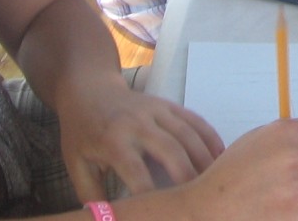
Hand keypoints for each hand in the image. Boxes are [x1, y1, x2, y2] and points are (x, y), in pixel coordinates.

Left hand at [58, 87, 224, 200]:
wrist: (89, 90)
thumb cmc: (82, 132)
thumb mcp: (76, 164)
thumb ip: (90, 194)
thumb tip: (107, 220)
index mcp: (112, 140)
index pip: (135, 170)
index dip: (150, 193)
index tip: (162, 211)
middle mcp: (137, 122)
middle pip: (169, 150)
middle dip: (187, 177)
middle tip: (198, 200)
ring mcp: (155, 110)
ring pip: (187, 134)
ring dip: (204, 159)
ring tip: (215, 183)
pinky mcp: (168, 104)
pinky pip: (194, 120)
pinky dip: (210, 137)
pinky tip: (221, 157)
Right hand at [170, 108, 297, 220]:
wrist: (208, 209)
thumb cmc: (232, 176)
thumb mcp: (261, 139)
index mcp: (285, 133)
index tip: (295, 161)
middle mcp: (294, 157)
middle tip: (279, 184)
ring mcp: (297, 188)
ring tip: (274, 201)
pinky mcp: (297, 216)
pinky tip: (275, 215)